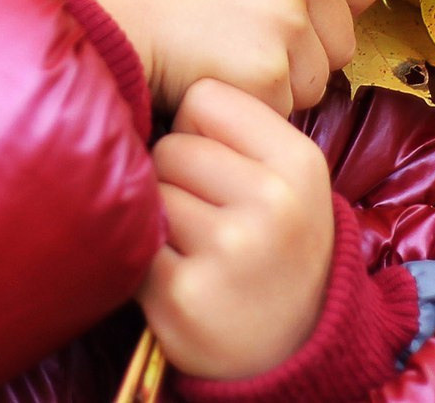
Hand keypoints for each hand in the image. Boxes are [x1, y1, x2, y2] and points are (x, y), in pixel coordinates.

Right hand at [54, 0, 382, 114]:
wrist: (106, 17)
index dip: (339, 1)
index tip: (309, 11)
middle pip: (342, 40)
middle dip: (306, 54)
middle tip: (245, 42)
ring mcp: (285, 22)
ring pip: (316, 82)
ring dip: (280, 85)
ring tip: (223, 59)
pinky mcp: (268, 72)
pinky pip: (284, 110)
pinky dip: (252, 107)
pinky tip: (212, 79)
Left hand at [140, 78, 340, 380]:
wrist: (294, 349)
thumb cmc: (281, 247)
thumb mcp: (290, 179)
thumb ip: (239, 131)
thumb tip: (158, 85)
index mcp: (299, 163)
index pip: (205, 97)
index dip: (198, 127)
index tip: (219, 162)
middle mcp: (271, 204)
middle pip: (171, 145)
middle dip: (176, 176)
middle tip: (210, 216)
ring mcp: (228, 250)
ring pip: (149, 191)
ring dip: (160, 218)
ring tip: (198, 248)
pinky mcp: (183, 294)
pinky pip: (135, 244)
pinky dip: (146, 260)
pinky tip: (182, 278)